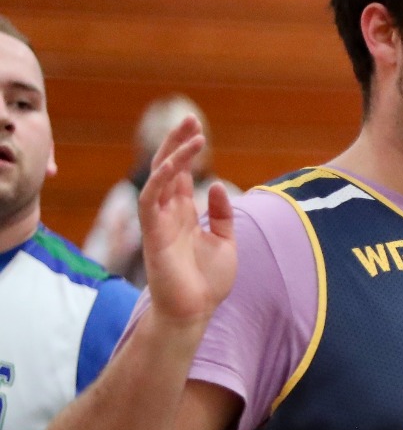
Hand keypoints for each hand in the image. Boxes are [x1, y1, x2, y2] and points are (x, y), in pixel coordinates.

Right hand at [140, 117, 235, 326]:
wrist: (195, 312)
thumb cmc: (207, 282)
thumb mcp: (225, 243)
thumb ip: (221, 215)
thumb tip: (214, 184)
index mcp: (184, 214)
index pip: (180, 174)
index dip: (187, 150)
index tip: (198, 128)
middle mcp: (168, 213)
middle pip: (166, 168)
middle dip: (176, 143)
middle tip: (190, 118)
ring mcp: (158, 222)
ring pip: (158, 179)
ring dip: (172, 155)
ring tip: (192, 136)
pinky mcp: (153, 234)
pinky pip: (149, 200)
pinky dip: (160, 180)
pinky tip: (173, 164)